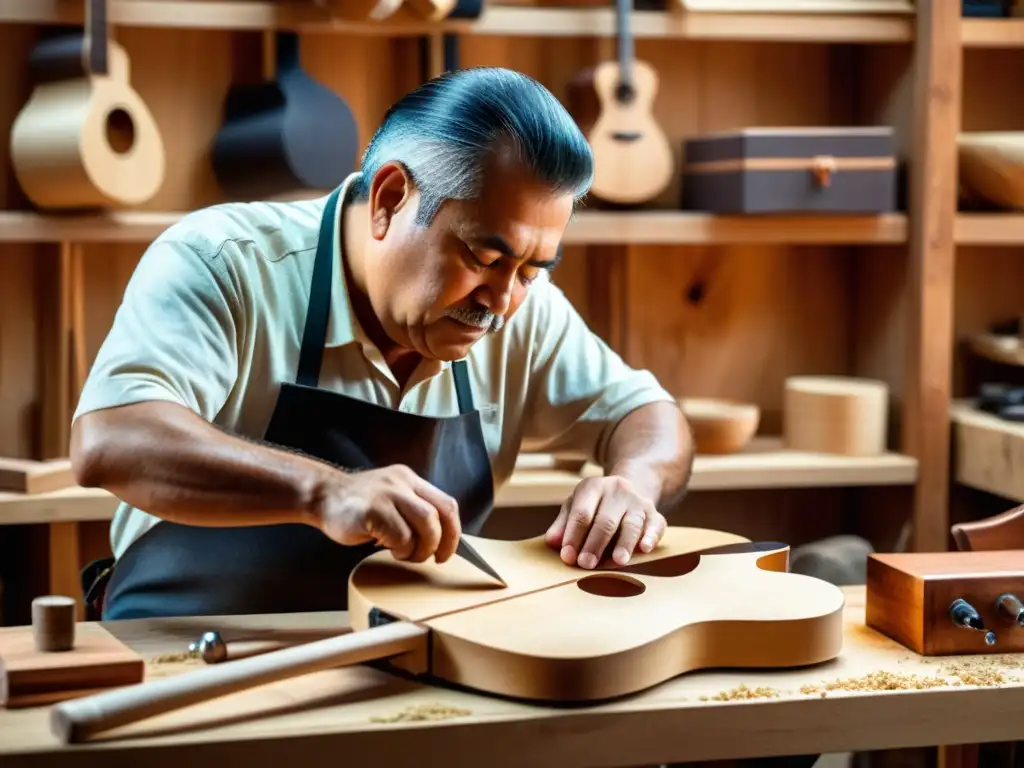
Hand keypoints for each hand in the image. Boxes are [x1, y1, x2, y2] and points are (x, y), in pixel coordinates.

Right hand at [311, 464, 460, 563]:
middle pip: (440, 514)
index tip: (447, 551)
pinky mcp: (373, 509)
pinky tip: (388, 549)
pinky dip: (401, 549)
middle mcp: (402, 483)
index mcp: (410, 480)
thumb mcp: (390, 498)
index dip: (454, 532)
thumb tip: (437, 540)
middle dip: (443, 542)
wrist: (321, 495)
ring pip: (425, 523)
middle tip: (434, 559)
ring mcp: (388, 494)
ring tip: (406, 554)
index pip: (446, 504)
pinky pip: (400, 535)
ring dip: (421, 547)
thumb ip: (411, 510)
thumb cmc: (357, 505)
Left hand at [544, 475, 665, 568]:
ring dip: (624, 544)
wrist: (627, 490)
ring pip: (631, 524)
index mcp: (593, 487)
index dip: (573, 536)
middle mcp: (617, 491)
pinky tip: (644, 549)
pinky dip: (651, 537)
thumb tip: (552, 542)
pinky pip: (655, 525)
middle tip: (586, 565)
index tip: (568, 557)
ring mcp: (638, 502)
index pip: (582, 513)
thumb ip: (562, 525)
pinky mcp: (655, 514)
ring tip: (617, 561)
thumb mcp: (575, 506)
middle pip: (606, 520)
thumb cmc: (595, 505)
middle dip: (595, 544)